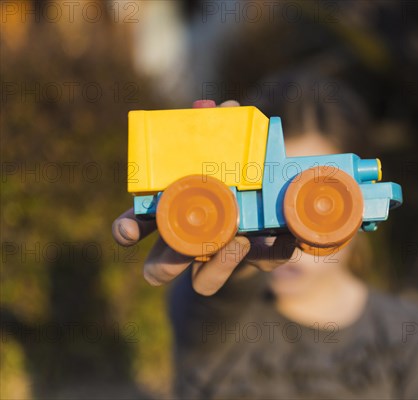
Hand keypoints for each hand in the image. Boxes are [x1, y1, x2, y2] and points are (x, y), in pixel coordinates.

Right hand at [112, 100, 294, 294]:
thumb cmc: (231, 180)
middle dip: (165, 263)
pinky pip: (266, 263)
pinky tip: (289, 238)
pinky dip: (278, 250)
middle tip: (184, 248)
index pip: (136, 227)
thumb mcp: (223, 154)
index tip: (126, 232)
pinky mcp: (258, 260)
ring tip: (240, 240)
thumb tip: (224, 106)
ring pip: (206, 282)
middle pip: (160, 269)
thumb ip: (218, 132)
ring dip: (221, 264)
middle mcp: (190, 247)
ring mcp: (223, 259)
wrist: (262, 214)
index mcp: (173, 217)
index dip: (127, 229)